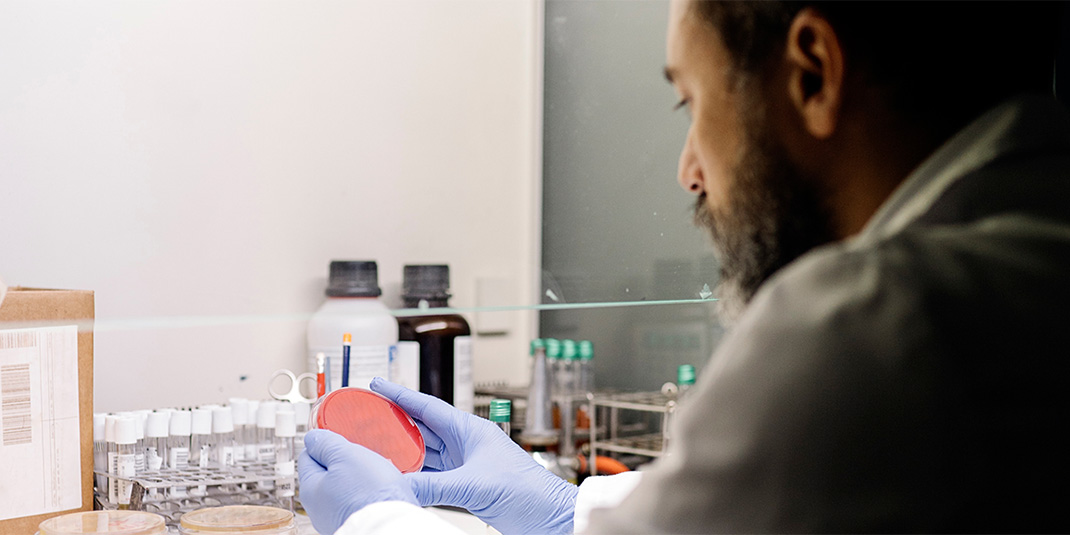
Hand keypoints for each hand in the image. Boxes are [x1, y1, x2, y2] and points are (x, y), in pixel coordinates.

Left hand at [298, 429, 417, 534]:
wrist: (392, 526)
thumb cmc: (369, 494)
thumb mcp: (345, 456)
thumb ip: (327, 444)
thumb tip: (313, 438)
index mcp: (311, 489)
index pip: (308, 456)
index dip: (325, 442)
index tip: (339, 436)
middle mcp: (321, 507)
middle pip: (329, 473)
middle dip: (346, 460)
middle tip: (363, 453)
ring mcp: (339, 516)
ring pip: (347, 487)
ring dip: (361, 477)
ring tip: (379, 472)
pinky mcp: (358, 520)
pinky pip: (361, 500)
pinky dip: (371, 492)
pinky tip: (384, 489)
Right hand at [371, 378, 577, 534]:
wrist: (551, 516)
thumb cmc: (528, 492)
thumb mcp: (474, 486)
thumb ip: (433, 487)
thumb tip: (398, 487)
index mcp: (471, 430)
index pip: (428, 407)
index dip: (400, 395)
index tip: (377, 384)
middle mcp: (467, 443)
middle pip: (423, 428)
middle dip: (395, 422)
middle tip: (366, 417)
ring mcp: (467, 464)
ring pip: (427, 452)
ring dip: (403, 450)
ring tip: (375, 444)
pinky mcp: (468, 485)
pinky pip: (434, 475)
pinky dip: (416, 475)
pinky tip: (400, 474)